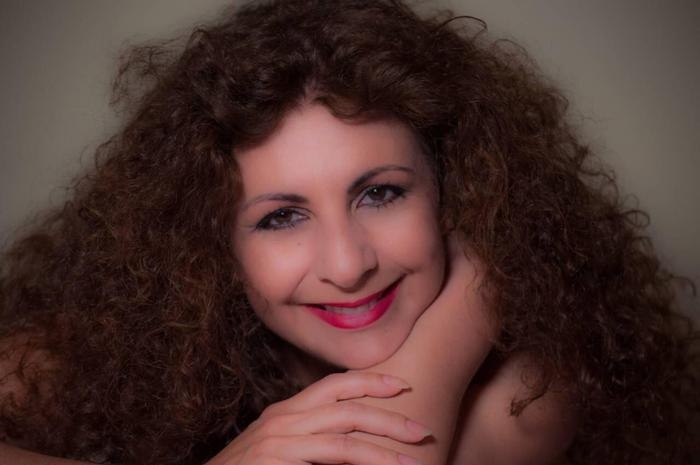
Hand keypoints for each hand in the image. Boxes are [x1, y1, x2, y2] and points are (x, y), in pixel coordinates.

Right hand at [205, 371, 430, 464]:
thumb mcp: (277, 449)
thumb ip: (308, 440)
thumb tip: (349, 444)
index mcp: (286, 412)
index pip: (334, 385)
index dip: (369, 381)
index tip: (400, 385)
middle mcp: (283, 419)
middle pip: (346, 406)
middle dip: (388, 416)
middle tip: (421, 431)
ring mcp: (279, 439)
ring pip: (344, 437)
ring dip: (383, 450)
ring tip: (413, 460)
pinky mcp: (277, 458)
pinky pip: (329, 457)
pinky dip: (360, 463)